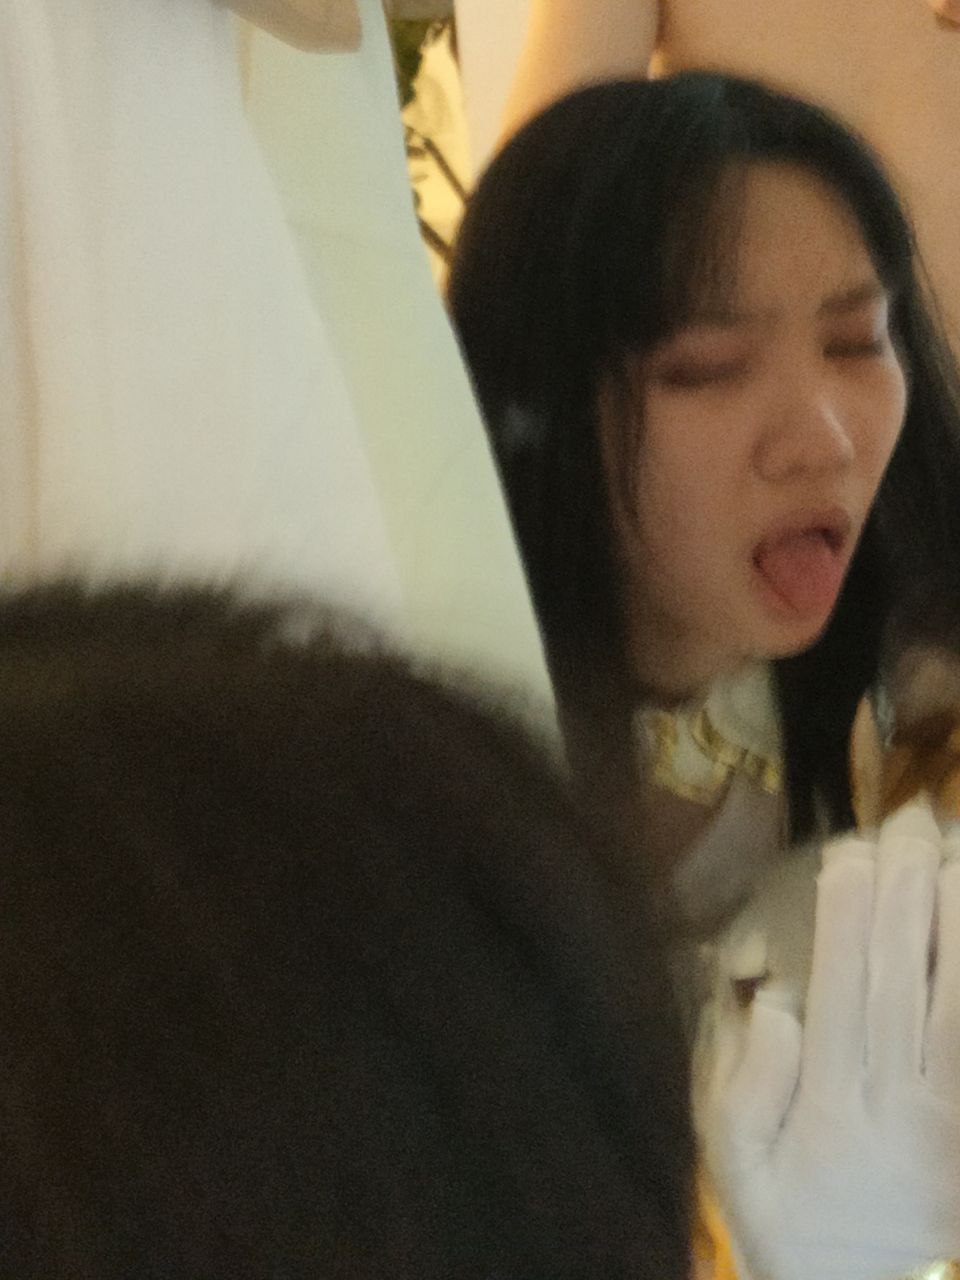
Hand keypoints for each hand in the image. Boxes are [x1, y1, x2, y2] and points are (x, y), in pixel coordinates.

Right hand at [700, 800, 959, 1279]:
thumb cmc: (792, 1227)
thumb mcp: (739, 1172)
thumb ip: (747, 1088)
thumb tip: (775, 1002)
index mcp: (830, 1105)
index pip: (842, 994)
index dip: (848, 921)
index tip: (850, 855)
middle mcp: (894, 1098)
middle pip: (901, 981)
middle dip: (905, 896)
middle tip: (911, 823)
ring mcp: (944, 1109)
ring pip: (953, 1004)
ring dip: (954, 926)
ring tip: (954, 856)